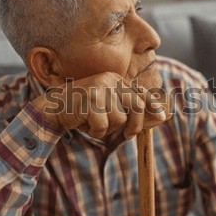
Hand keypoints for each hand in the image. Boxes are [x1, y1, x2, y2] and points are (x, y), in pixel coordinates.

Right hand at [32, 72, 168, 139]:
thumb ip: (131, 111)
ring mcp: (99, 89)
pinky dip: (95, 131)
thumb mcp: (109, 108)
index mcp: (115, 79)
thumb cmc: (84, 110)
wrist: (53, 108)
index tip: (163, 117)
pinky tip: (84, 124)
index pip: (140, 93)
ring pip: (119, 118)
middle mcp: (109, 80)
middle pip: (136, 106)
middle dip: (135, 125)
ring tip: (93, 122)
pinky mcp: (90, 101)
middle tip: (128, 136)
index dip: (153, 106)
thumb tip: (162, 116)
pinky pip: (103, 125)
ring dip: (108, 129)